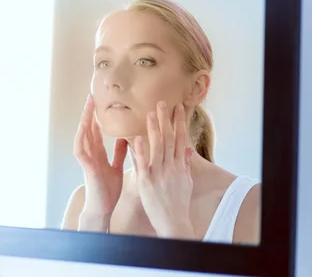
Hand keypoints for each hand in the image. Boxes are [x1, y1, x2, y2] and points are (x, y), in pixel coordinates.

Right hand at [73, 95, 127, 231]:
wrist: (103, 208)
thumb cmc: (108, 190)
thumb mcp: (116, 167)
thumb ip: (118, 153)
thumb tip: (124, 137)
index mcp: (98, 153)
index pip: (96, 131)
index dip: (97, 117)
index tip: (99, 102)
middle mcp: (90, 153)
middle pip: (88, 128)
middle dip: (89, 113)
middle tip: (91, 96)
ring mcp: (87, 159)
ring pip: (82, 135)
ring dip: (84, 120)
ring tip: (87, 106)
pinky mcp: (86, 167)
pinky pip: (80, 150)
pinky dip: (81, 138)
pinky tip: (82, 128)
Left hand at [134, 101, 194, 238]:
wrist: (174, 222)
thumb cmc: (178, 203)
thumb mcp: (186, 182)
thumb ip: (185, 164)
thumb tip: (189, 149)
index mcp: (180, 166)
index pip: (180, 139)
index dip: (179, 123)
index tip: (178, 108)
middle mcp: (171, 167)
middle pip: (169, 139)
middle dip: (166, 120)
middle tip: (162, 103)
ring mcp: (159, 173)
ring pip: (157, 147)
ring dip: (154, 129)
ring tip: (150, 113)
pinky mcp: (146, 181)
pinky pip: (142, 163)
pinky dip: (140, 150)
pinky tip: (137, 137)